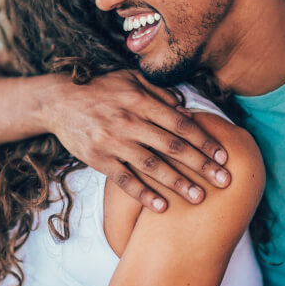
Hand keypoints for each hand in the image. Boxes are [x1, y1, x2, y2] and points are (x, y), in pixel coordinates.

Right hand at [43, 70, 229, 211]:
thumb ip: (158, 90)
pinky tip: (162, 207)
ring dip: (178, 183)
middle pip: (172, 146)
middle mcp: (130, 121)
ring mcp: (114, 142)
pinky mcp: (99, 159)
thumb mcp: (129, 78)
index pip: (180, 123)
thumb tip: (185, 105)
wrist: (59, 102)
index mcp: (141, 100)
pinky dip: (143, 194)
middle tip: (224, 181)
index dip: (204, 140)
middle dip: (201, 165)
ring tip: (199, 198)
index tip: (223, 155)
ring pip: (152, 166)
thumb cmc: (100, 89)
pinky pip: (125, 180)